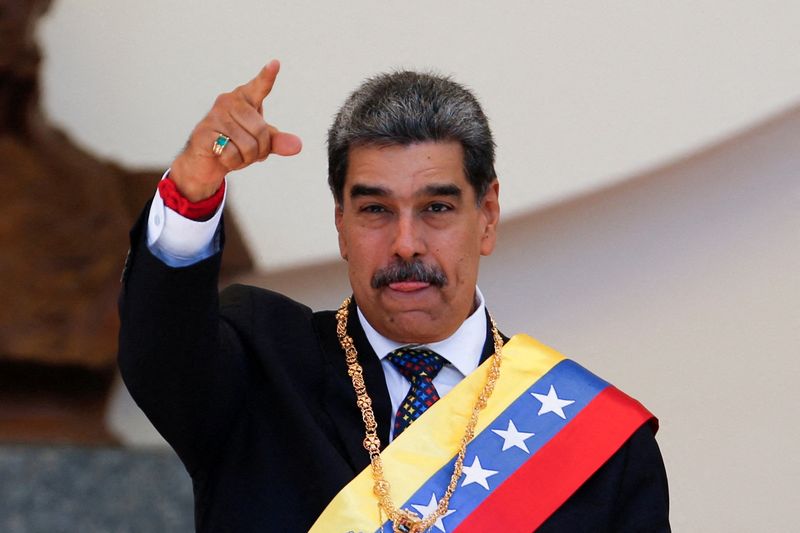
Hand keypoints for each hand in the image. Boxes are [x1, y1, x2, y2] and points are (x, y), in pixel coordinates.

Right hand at [169, 60, 301, 201]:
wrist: (206, 163)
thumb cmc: (235, 146)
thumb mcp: (261, 143)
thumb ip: (278, 141)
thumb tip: (297, 145)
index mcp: (245, 99)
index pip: (259, 87)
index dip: (267, 76)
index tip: (275, 64)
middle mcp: (228, 102)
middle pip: (261, 130)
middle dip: (260, 150)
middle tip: (248, 153)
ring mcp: (214, 116)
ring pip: (248, 145)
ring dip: (245, 158)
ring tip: (234, 154)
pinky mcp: (204, 133)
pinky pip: (231, 154)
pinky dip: (232, 162)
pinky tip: (222, 157)